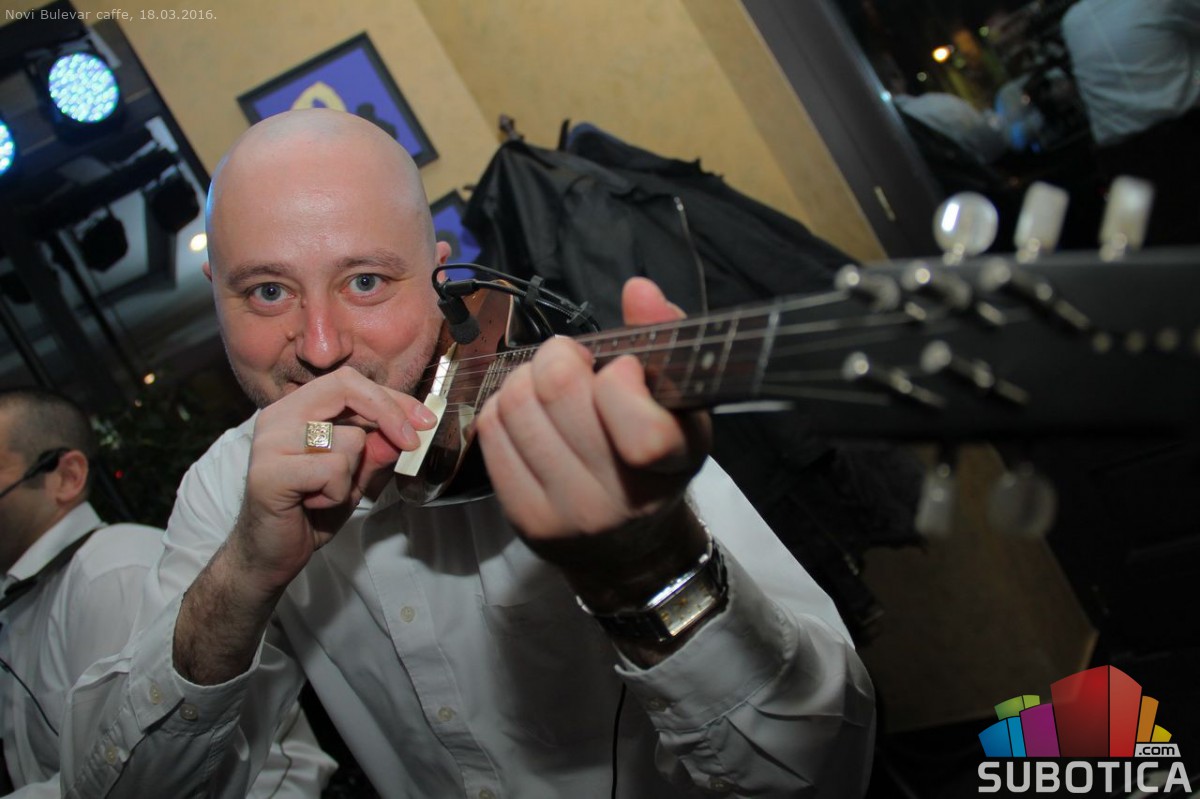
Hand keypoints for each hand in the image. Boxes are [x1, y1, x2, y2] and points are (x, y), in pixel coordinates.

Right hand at [233, 366, 436, 595]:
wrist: (272, 554)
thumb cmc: (310, 510)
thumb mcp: (355, 477)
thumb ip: (377, 451)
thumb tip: (410, 427)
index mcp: (295, 409)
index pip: (348, 382)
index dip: (391, 397)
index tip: (425, 419)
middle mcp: (278, 417)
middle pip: (345, 388)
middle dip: (389, 413)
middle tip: (412, 443)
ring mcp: (270, 442)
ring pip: (348, 438)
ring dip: (353, 474)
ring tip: (326, 492)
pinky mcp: (268, 471)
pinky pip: (333, 469)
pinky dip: (336, 493)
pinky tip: (313, 503)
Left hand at [475, 278, 711, 594]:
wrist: (631, 544)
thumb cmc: (655, 457)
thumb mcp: (679, 400)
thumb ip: (663, 336)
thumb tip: (637, 289)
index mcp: (672, 464)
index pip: (639, 427)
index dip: (620, 378)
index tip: (623, 369)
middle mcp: (622, 498)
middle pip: (558, 391)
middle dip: (560, 355)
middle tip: (572, 361)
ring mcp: (570, 514)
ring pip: (516, 404)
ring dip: (526, 378)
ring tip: (548, 386)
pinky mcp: (526, 520)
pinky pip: (491, 432)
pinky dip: (503, 407)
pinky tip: (528, 414)